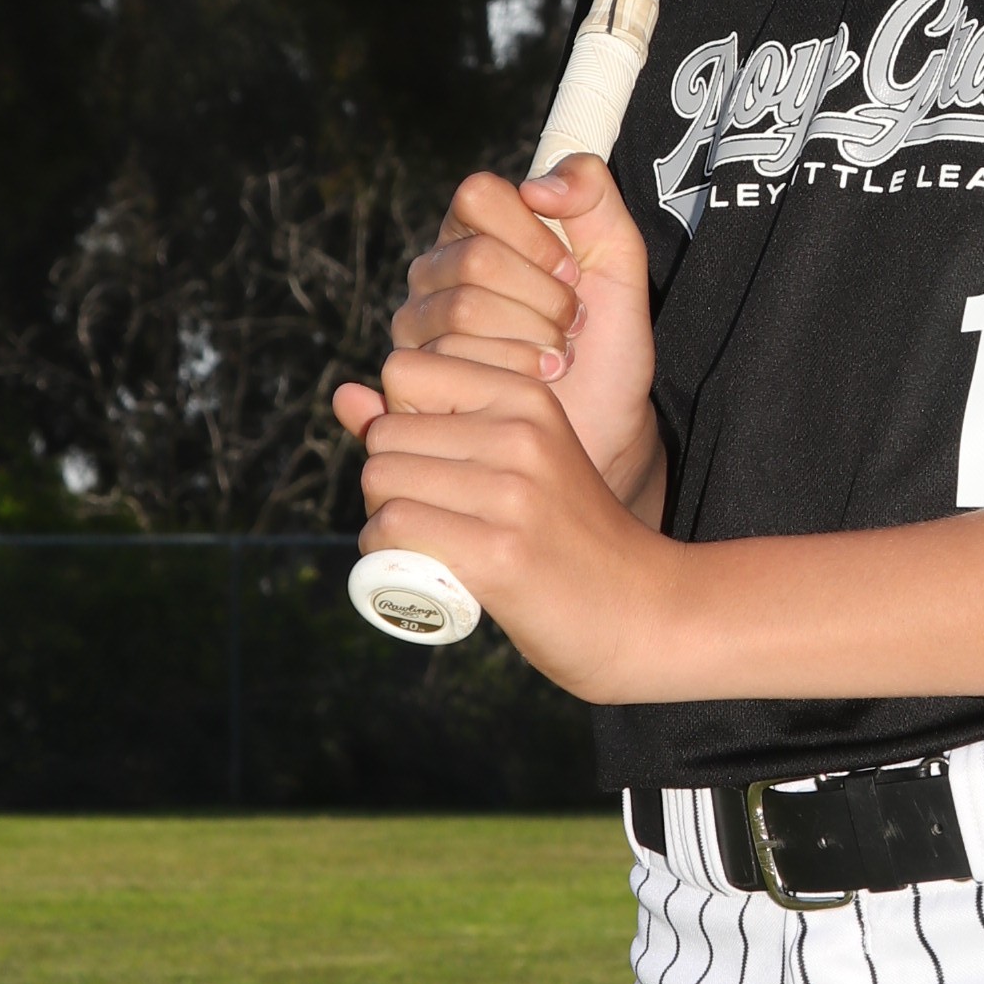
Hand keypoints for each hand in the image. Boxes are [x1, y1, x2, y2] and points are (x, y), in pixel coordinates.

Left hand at [330, 351, 688, 701]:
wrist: (641, 612)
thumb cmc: (566, 539)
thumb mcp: (512, 459)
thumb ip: (428, 422)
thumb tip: (342, 394)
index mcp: (528, 395)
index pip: (405, 371)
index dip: (400, 420)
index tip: (435, 463)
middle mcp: (521, 432)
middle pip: (385, 433)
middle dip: (387, 478)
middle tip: (429, 516)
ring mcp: (511, 492)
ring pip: (380, 480)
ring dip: (382, 521)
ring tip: (427, 542)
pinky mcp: (497, 553)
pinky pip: (394, 529)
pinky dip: (385, 556)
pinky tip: (422, 570)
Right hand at [368, 154, 661, 519]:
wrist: (602, 430)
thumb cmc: (607, 346)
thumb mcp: (619, 262)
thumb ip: (593, 198)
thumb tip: (536, 186)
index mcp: (478, 230)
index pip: (479, 196)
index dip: (534, 237)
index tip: (573, 276)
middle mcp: (436, 272)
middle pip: (474, 260)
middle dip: (542, 301)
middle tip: (569, 331)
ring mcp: (417, 325)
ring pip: (460, 314)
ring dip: (529, 343)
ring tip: (555, 363)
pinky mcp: (409, 381)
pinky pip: (443, 365)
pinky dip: (502, 377)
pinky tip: (518, 386)